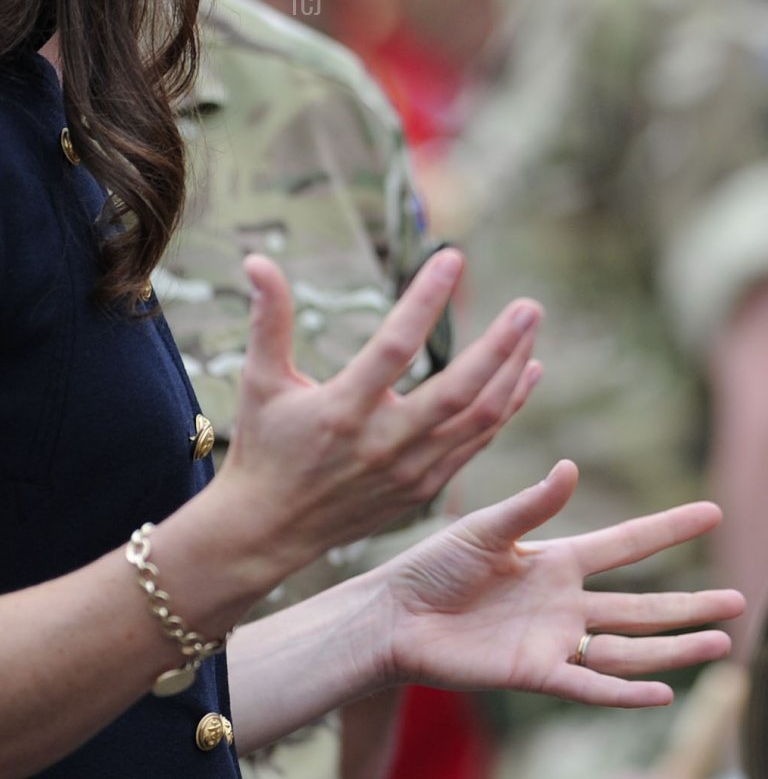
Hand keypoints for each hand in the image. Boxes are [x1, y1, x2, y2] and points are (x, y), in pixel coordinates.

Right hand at [218, 247, 541, 575]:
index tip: (452, 258)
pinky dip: (506, 409)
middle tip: (529, 306)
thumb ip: (268, 318)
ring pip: (477, 420)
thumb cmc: (264, 444)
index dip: (425, 301)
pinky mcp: (423, 487)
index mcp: (342, 409)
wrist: (269, 529)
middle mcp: (382, 442)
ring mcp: (409, 470)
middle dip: (500, 347)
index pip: (394, 347)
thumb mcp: (260, 379)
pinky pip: (476, 444)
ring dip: (511, 373)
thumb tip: (256, 259)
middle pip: (457, 392)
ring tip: (532, 328)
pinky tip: (526, 374)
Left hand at [377, 460, 743, 705]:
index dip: (667, 529)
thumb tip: (572, 468)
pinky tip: (665, 691)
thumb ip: (531, 506)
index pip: (625, 543)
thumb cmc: (433, 565)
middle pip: (641, 604)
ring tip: (723, 644)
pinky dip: (626, 692)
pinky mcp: (535, 673)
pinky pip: (591, 687)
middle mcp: (564, 602)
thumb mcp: (484, 528)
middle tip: (740, 598)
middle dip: (690, 602)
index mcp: (554, 559)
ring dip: (674, 648)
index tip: (711, 512)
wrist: (395, 615)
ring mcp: (555, 640)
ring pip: (629, 647)